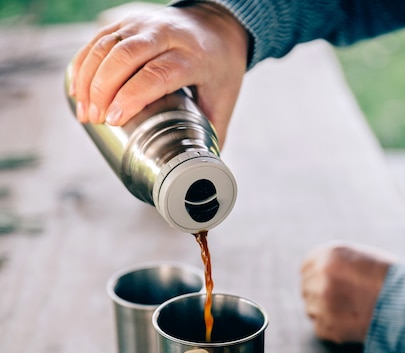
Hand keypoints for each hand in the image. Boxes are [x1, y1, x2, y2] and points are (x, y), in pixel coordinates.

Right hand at [69, 4, 248, 146]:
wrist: (217, 25)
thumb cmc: (219, 68)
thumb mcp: (223, 100)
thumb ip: (211, 135)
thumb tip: (198, 172)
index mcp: (192, 56)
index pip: (157, 73)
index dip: (131, 96)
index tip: (113, 119)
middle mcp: (166, 34)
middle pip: (125, 56)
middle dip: (102, 89)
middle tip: (95, 119)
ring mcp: (144, 24)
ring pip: (107, 45)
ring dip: (89, 79)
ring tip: (84, 112)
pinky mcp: (127, 22)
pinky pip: (98, 39)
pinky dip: (83, 63)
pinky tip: (76, 89)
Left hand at [301, 242, 397, 343]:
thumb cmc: (388, 279)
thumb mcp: (358, 257)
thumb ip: (331, 263)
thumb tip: (311, 275)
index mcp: (327, 256)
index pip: (306, 268)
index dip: (317, 276)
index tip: (327, 283)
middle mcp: (320, 278)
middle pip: (306, 288)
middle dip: (319, 293)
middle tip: (342, 298)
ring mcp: (321, 304)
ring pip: (311, 308)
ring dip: (324, 310)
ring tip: (349, 309)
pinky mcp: (326, 327)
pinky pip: (319, 327)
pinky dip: (331, 326)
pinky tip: (350, 320)